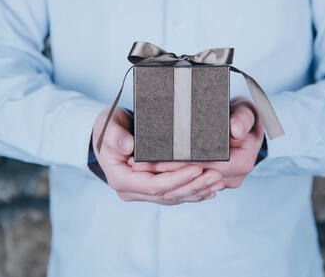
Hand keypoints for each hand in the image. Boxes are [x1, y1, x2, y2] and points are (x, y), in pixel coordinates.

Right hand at [93, 107, 220, 204]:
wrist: (106, 132)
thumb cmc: (107, 127)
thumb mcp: (107, 126)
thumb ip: (115, 136)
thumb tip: (128, 146)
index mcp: (121, 179)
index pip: (154, 185)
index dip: (177, 179)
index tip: (197, 169)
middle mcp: (131, 190)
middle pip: (167, 194)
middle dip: (193, 186)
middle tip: (216, 176)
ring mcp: (142, 192)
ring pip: (173, 197)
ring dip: (197, 191)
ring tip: (218, 182)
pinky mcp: (152, 189)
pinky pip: (174, 194)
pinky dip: (193, 192)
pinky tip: (210, 190)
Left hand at [130, 96, 264, 190]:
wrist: (246, 124)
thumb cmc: (244, 115)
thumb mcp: (246, 111)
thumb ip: (243, 118)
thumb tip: (236, 129)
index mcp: (241, 163)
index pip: (205, 167)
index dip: (179, 165)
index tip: (156, 161)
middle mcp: (233, 177)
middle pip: (193, 178)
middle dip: (164, 173)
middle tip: (137, 165)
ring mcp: (222, 182)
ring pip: (188, 183)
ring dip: (163, 176)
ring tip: (138, 167)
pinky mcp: (212, 181)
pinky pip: (189, 181)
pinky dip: (170, 176)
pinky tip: (149, 170)